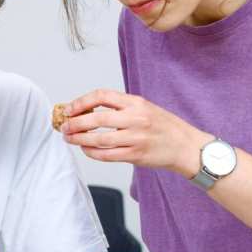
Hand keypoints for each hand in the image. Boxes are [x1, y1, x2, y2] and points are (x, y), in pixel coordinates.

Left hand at [61, 89, 210, 176]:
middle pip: (96, 119)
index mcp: (136, 102)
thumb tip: (87, 109)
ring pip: (99, 139)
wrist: (187, 147)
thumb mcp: (145, 107)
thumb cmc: (164, 126)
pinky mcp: (136, 155)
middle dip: (75, 123)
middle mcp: (136, 119)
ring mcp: (136, 138)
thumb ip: (120, 107)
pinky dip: (92, 152)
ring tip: (69, 138)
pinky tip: (85, 149)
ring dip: (79, 139)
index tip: (70, 108)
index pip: (102, 96)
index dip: (82, 102)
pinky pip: (107, 155)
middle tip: (64, 126)